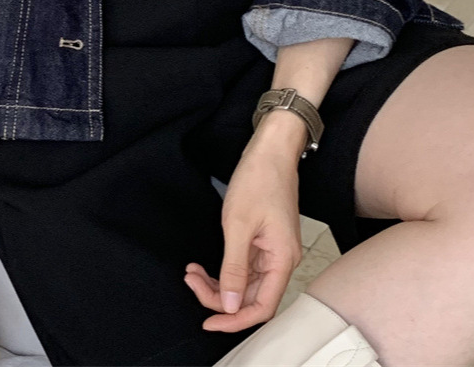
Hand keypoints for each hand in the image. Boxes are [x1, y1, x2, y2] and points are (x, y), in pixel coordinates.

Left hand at [183, 136, 303, 332]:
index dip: (234, 319)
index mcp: (282, 259)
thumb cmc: (259, 179)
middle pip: (250, 298)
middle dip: (218, 297)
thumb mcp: (238, 224)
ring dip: (218, 283)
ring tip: (193, 272)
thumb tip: (229, 304)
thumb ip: (233, 267)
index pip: (262, 307)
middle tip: (191, 282)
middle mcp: (281, 260)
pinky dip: (223, 270)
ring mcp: (272, 251)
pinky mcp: (263, 242)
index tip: (209, 321)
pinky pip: (243, 268)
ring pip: (244, 284)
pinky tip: (205, 265)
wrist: (269, 151)